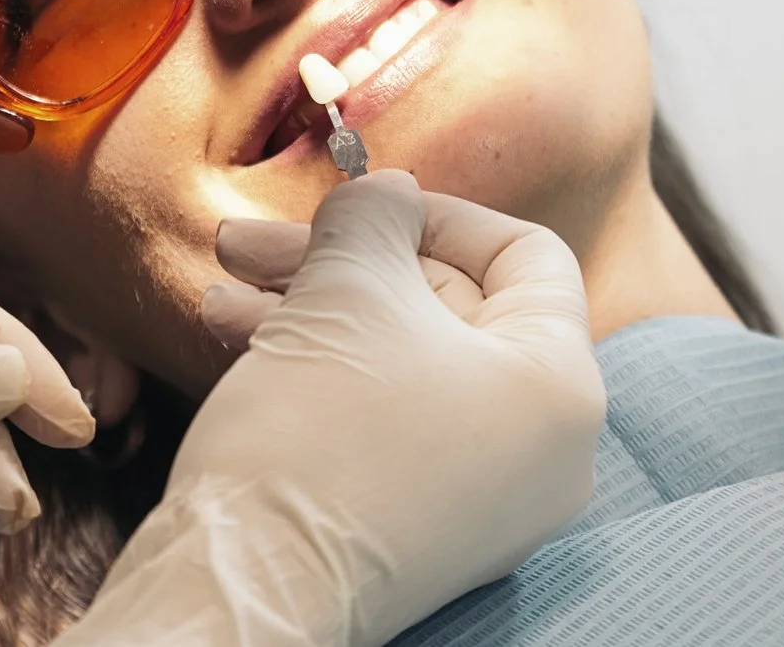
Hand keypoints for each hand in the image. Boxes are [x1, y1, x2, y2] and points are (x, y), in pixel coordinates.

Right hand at [62, 174, 604, 646]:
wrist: (248, 587)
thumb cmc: (315, 433)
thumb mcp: (347, 284)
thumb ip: (377, 215)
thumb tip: (390, 195)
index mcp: (561, 385)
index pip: (525, 252)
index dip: (432, 210)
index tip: (355, 204)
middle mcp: (543, 451)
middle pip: (450, 307)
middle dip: (342, 262)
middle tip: (253, 245)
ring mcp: (486, 499)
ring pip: (403, 363)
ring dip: (311, 312)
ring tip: (222, 296)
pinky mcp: (423, 530)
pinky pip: (388, 422)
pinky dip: (323, 374)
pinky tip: (238, 346)